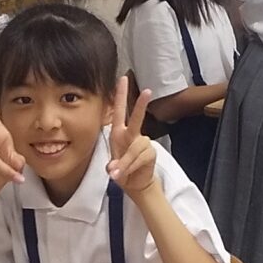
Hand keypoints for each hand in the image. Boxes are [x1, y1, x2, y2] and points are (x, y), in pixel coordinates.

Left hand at [105, 76, 156, 197]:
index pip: (119, 110)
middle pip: (137, 118)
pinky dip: (131, 167)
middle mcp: (131, 135)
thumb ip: (113, 165)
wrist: (134, 184)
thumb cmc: (121, 169)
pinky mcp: (150, 153)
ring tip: (117, 173)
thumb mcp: (112, 165)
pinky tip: (127, 173)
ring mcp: (142, 143)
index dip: (120, 94)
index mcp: (118, 132)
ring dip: (125, 162)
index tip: (123, 78)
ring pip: (134, 149)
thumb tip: (113, 169)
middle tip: (147, 91)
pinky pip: (139, 159)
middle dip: (140, 105)